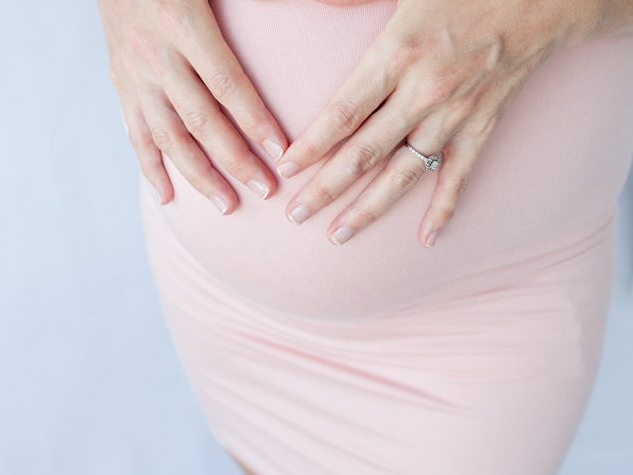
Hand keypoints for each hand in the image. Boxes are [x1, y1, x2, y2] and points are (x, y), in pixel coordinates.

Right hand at [97, 0, 286, 212]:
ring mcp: (135, 75)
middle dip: (235, 160)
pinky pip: (135, 134)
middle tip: (266, 191)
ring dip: (199, 176)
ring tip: (227, 206)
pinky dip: (151, 168)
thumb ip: (267, 0)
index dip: (255, 120)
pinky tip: (168, 197)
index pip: (227, 84)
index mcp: (185, 24)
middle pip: (201, 119)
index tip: (283, 152)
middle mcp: (157, 55)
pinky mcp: (120, 85)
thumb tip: (339, 3)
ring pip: (168, 136)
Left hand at [275, 0, 603, 244]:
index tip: (286, 169)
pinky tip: (426, 237)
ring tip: (338, 236)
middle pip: (364, 153)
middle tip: (296, 215)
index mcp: (397, 54)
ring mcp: (455, 115)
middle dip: (326, 188)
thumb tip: (310, 3)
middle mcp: (424, 92)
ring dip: (369, 209)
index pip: (344, 113)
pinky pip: (458, 176)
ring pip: (403, 174)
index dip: (312, 145)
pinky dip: (443, 209)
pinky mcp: (482, 126)